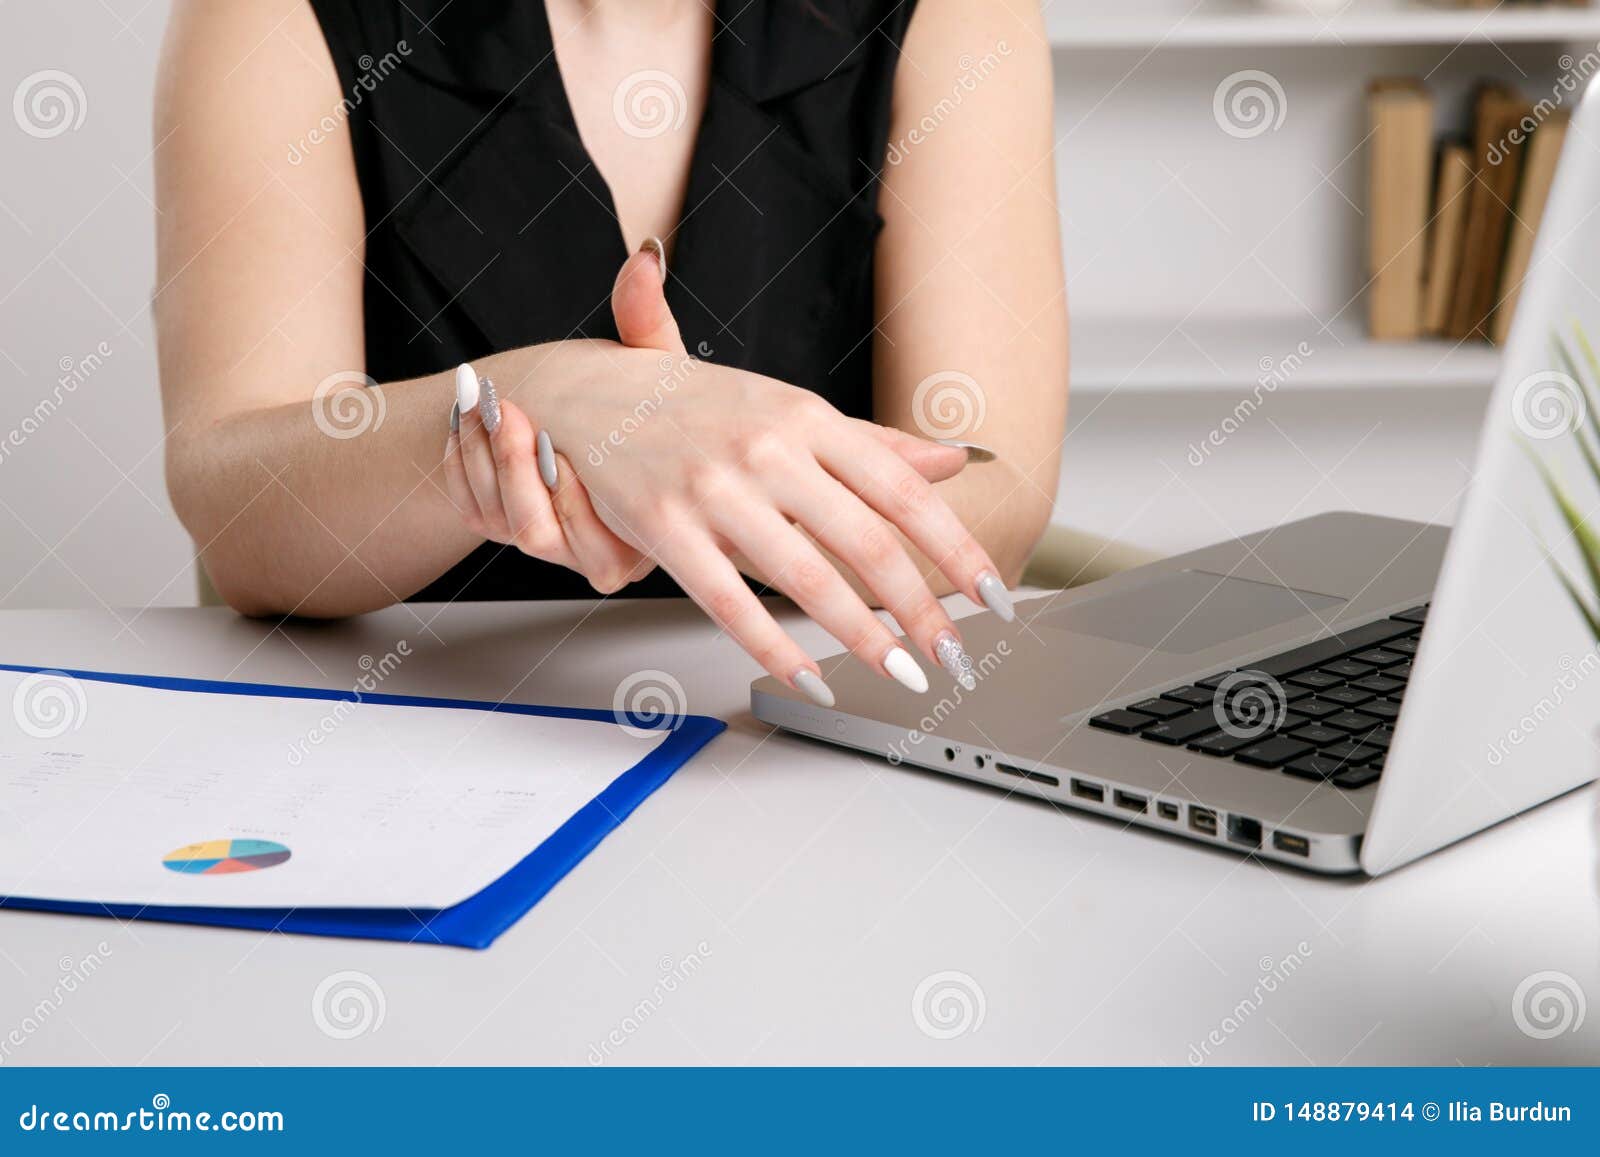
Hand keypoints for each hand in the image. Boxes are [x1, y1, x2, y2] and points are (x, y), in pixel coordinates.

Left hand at [440, 247, 687, 593]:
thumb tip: (646, 259)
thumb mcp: (654, 364)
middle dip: (513, 470)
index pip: (601, 546)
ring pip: (499, 522)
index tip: (550, 435)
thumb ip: (649, 323)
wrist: (608, 421)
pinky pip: (470, 509)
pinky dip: (459, 465)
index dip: (569, 496)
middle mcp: (597, 551)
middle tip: (504, 408)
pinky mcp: (505, 525)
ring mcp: (548, 543)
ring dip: (480, 459)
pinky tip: (463, 419)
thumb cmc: (646, 403)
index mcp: (646, 530)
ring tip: (477, 398)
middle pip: (538, 535)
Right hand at [531, 243, 1015, 703]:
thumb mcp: (789, 409)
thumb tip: (951, 461)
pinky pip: (730, 603)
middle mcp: (767, 449)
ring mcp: (714, 489)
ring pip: (806, 579)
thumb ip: (872, 444)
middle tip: (952, 654)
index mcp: (807, 417)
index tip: (992, 593)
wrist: (586, 393)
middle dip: (921, 610)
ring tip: (901, 672)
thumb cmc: (695, 407)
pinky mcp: (666, 527)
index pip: (903, 490)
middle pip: (866, 542)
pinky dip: (776, 651)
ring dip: (863, 637)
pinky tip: (811, 679)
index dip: (955, 548)